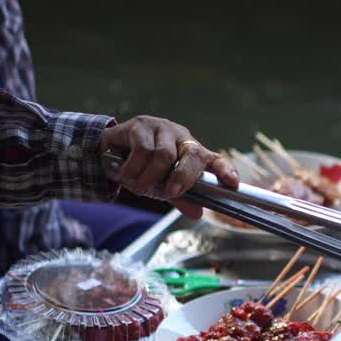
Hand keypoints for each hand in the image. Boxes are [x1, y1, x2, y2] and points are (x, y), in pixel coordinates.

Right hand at [98, 115, 239, 218]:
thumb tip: (197, 215)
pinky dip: (134, 169)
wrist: (108, 151)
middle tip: (171, 192)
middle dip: (184, 177)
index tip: (232, 182)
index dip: (225, 170)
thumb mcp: (163, 186)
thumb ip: (180, 198)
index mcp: (192, 152)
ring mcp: (161, 128)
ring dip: (150, 177)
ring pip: (164, 155)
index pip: (214, 159)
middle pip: (192, 155)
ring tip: (137, 185)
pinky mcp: (140, 125)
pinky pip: (142, 150)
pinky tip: (127, 175)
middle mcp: (181, 137)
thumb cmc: (143, 168)